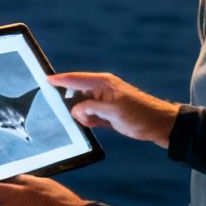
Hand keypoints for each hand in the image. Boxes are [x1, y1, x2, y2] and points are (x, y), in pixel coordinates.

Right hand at [48, 72, 180, 148]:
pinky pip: (89, 117)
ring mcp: (104, 102)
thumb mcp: (112, 111)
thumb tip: (75, 111)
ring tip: (95, 122)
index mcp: (103, 83)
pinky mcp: (107, 114)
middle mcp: (102, 90)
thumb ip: (90, 108)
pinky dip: (88, 122)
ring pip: (82, 108)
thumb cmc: (140, 114)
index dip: (59, 80)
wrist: (160, 125)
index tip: (44, 80)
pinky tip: (94, 126)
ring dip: (82, 117)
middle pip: (76, 94)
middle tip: (76, 115)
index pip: (75, 79)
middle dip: (72, 106)